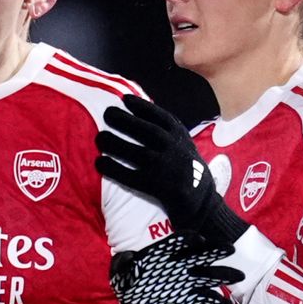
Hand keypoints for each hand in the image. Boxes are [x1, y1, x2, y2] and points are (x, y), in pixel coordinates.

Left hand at [95, 96, 250, 249]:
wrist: (203, 204)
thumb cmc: (189, 173)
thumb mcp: (186, 148)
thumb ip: (170, 136)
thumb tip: (142, 118)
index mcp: (182, 138)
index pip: (161, 117)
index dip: (143, 106)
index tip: (126, 99)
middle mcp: (174, 150)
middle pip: (146, 131)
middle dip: (125, 120)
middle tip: (107, 113)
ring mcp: (165, 168)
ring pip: (136, 152)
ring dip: (115, 143)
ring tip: (99, 138)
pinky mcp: (156, 186)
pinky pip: (130, 175)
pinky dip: (114, 168)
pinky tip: (99, 163)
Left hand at [109, 231, 243, 303]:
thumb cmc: (128, 285)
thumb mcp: (119, 275)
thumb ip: (122, 265)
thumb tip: (128, 257)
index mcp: (162, 254)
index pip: (177, 243)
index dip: (188, 240)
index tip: (198, 240)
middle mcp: (179, 265)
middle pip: (200, 255)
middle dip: (215, 251)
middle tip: (230, 249)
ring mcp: (188, 282)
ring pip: (209, 275)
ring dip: (224, 274)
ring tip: (238, 276)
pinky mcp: (192, 299)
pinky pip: (208, 299)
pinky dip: (218, 302)